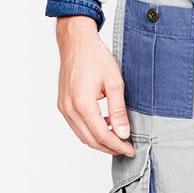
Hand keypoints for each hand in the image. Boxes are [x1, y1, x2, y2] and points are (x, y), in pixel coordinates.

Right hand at [55, 16, 133, 156]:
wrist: (76, 42)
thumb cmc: (95, 57)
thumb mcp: (114, 83)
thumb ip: (118, 111)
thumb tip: (123, 133)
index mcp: (82, 103)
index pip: (102, 135)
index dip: (117, 146)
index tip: (130, 149)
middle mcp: (69, 108)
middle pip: (90, 140)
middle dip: (109, 148)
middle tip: (126, 148)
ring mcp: (63, 107)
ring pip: (82, 135)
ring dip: (100, 141)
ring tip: (118, 140)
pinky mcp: (63, 105)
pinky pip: (77, 126)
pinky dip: (91, 131)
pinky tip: (105, 127)